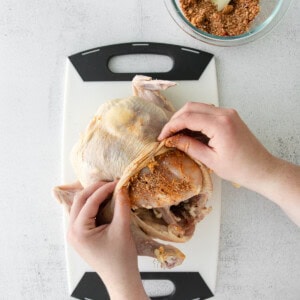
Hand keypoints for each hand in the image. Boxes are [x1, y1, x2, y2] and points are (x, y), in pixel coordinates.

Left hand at [67, 181, 147, 298]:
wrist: (120, 278)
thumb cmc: (121, 258)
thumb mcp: (122, 229)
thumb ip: (122, 206)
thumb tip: (122, 187)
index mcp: (78, 230)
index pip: (90, 201)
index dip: (104, 189)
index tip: (117, 182)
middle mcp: (71, 231)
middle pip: (80, 200)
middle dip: (95, 189)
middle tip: (112, 183)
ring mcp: (73, 234)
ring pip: (79, 205)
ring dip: (92, 195)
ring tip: (108, 190)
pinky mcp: (79, 235)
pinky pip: (82, 213)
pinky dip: (92, 204)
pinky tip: (104, 201)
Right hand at [158, 102, 273, 189]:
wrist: (262, 169)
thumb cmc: (240, 169)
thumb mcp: (210, 160)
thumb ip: (189, 146)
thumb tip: (172, 139)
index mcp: (220, 124)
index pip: (187, 118)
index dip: (171, 126)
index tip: (162, 137)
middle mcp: (224, 113)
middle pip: (191, 107)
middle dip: (175, 119)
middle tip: (167, 134)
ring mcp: (228, 113)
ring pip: (198, 107)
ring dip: (184, 118)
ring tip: (176, 134)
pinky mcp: (229, 116)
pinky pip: (207, 112)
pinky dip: (195, 119)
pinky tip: (190, 132)